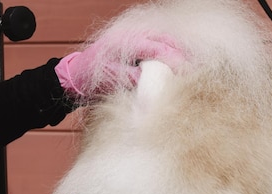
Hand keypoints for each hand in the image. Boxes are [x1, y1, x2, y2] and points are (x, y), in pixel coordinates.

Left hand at [55, 31, 183, 100]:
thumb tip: (154, 80)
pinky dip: (169, 52)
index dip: (176, 59)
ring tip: (190, 65)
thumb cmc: (91, 78)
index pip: (158, 48)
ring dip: (177, 51)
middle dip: (181, 53)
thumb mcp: (111, 79)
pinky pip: (157, 43)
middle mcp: (132, 35)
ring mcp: (134, 37)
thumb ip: (133, 77)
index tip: (188, 71)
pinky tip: (177, 63)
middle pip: (164, 39)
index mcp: (125, 42)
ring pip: (163, 39)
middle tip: (195, 68)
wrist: (77, 74)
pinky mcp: (135, 43)